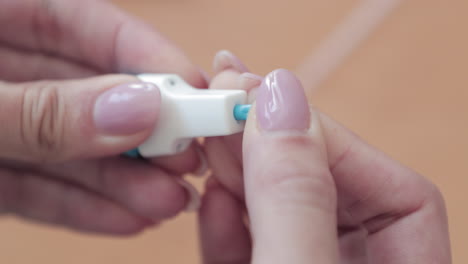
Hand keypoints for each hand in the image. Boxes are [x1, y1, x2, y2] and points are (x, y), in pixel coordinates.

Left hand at [0, 0, 205, 234]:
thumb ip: (44, 109)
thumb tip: (136, 110)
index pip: (90, 26)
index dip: (149, 57)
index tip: (197, 92)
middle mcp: (4, 70)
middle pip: (92, 94)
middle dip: (144, 132)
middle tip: (188, 160)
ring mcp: (0, 125)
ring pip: (72, 149)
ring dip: (124, 180)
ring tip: (169, 201)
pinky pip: (39, 189)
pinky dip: (81, 206)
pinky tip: (125, 219)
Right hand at [199, 60, 450, 261]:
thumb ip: (297, 199)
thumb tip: (282, 103)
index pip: (400, 195)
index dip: (333, 142)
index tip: (270, 106)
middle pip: (334, 196)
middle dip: (276, 148)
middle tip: (229, 102)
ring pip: (286, 215)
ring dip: (244, 177)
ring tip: (212, 140)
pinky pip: (255, 245)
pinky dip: (228, 221)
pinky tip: (212, 198)